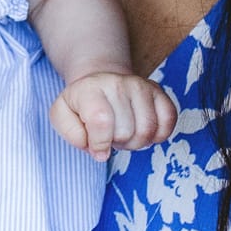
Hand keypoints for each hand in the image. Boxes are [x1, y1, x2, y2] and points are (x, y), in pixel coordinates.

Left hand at [51, 72, 177, 161]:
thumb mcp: (62, 115)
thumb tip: (97, 149)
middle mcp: (117, 83)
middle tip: (110, 135)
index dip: (100, 144)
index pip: (102, 121)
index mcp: (90, 89)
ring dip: (136, 142)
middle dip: (117, 143)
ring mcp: (141, 85)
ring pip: (148, 130)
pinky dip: (158, 135)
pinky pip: (169, 121)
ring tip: (124, 133)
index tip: (97, 150)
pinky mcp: (158, 91)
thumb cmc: (81, 104)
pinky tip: (143, 131)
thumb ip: (71, 133)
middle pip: (126, 131)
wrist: (100, 81)